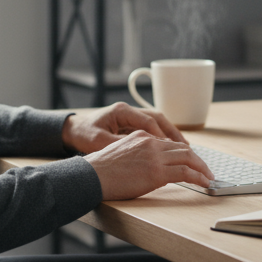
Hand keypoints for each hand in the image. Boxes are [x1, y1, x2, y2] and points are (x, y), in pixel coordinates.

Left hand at [61, 101, 186, 154]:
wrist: (73, 130)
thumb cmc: (84, 135)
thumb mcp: (98, 142)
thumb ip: (118, 144)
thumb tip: (140, 151)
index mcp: (122, 111)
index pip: (148, 121)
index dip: (160, 135)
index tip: (170, 149)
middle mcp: (129, 110)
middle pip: (158, 118)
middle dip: (173, 133)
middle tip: (187, 148)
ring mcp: (132, 116)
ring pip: (158, 122)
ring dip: (172, 135)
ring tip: (186, 149)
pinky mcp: (132, 124)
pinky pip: (153, 128)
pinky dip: (164, 137)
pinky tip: (172, 149)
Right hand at [84, 130, 213, 199]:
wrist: (90, 176)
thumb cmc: (99, 170)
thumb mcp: (119, 153)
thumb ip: (136, 154)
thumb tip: (146, 167)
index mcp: (141, 136)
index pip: (169, 143)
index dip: (183, 153)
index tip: (191, 162)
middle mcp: (150, 142)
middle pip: (183, 149)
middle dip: (198, 160)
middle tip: (206, 170)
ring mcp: (154, 157)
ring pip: (188, 158)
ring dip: (202, 169)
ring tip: (209, 177)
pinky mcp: (157, 172)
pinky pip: (186, 173)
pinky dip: (199, 177)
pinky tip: (204, 183)